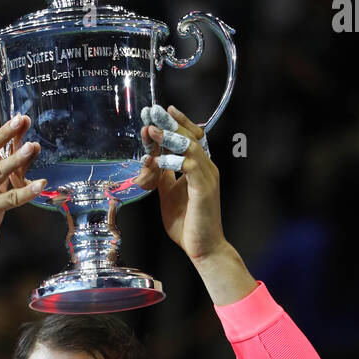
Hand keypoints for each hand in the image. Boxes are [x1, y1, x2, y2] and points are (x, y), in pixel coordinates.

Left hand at [136, 103, 226, 262]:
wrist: (204, 248)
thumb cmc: (188, 223)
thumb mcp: (169, 193)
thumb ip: (164, 175)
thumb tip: (154, 159)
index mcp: (199, 167)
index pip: (190, 137)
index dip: (176, 123)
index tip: (159, 112)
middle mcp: (207, 167)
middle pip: (190, 136)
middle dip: (170, 122)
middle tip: (152, 110)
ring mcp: (207, 177)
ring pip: (190, 148)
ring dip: (170, 137)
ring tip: (151, 129)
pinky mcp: (204, 188)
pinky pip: (189, 167)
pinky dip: (173, 160)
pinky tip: (158, 158)